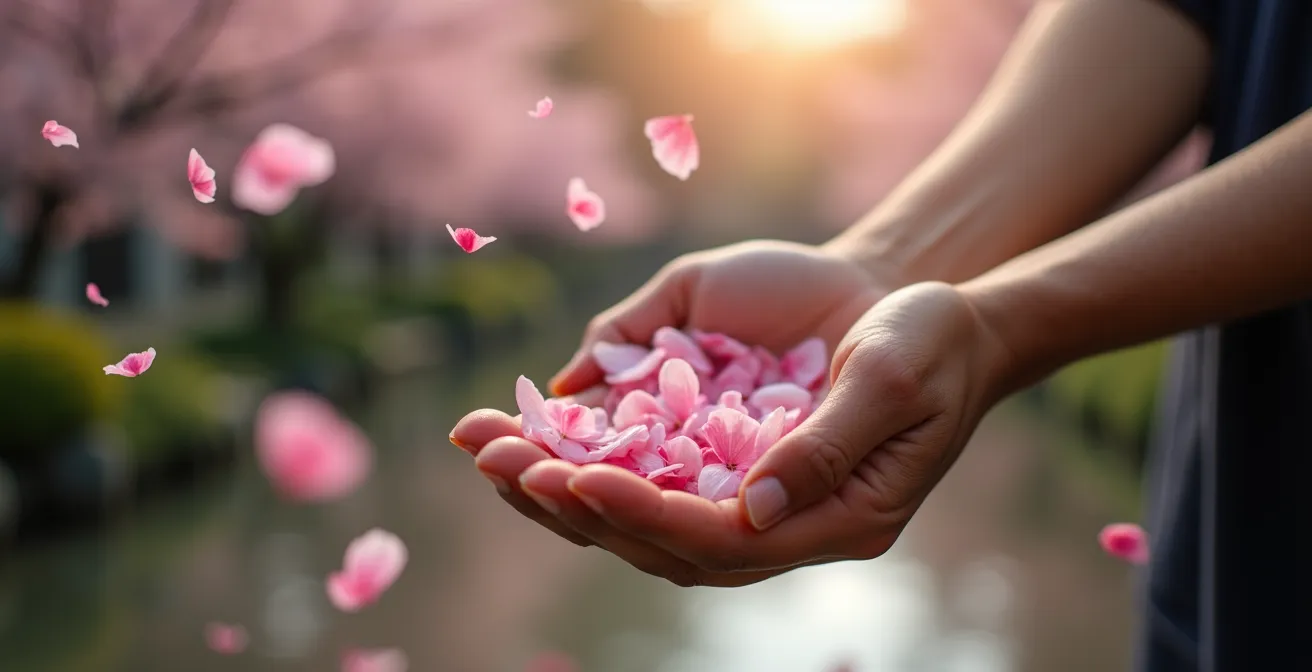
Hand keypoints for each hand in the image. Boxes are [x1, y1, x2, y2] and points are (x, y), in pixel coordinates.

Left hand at [451, 240, 901, 583]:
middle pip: (663, 539)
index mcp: (836, 519)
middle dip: (574, 502)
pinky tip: (536, 429)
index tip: (573, 477)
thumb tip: (749, 507)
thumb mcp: (891, 378)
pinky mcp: (734, 463)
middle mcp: (787, 524)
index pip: (722, 540)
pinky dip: (592, 456)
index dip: (645, 514)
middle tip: (494, 460)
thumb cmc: (930, 341)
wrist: (941, 320)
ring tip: (485, 449)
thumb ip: (825, 447)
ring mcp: (757, 497)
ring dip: (564, 485)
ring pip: (645, 516)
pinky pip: (654, 475)